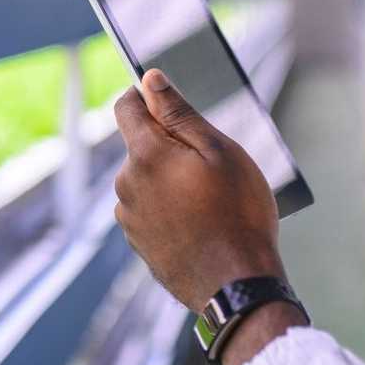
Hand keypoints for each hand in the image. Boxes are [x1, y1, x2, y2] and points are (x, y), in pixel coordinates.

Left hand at [111, 69, 287, 311]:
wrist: (237, 285)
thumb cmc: (238, 214)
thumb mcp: (218, 151)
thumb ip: (179, 113)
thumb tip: (151, 80)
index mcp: (145, 155)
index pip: (126, 107)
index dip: (146, 96)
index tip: (167, 101)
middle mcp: (126, 184)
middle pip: (140, 146)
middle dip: (168, 146)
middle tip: (209, 167)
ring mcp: (129, 216)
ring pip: (145, 180)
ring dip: (169, 181)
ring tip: (209, 202)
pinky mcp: (137, 242)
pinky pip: (149, 210)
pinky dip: (168, 209)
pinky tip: (199, 224)